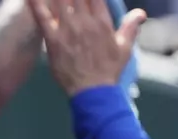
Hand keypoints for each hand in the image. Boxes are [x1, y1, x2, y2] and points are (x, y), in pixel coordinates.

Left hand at [28, 0, 145, 95]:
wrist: (93, 90)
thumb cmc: (109, 70)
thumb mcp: (125, 47)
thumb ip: (131, 26)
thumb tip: (141, 13)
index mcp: (102, 21)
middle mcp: (84, 21)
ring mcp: (68, 29)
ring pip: (60, 1)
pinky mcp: (53, 40)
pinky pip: (43, 17)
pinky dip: (37, 5)